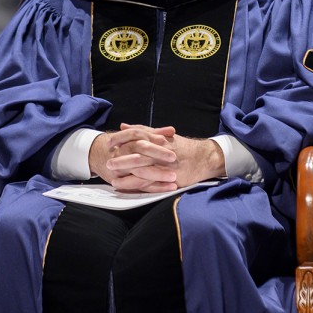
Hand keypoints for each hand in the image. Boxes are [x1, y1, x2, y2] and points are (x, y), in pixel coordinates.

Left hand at [88, 124, 224, 192]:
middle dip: (121, 157)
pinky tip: (125, 187)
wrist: (204, 158)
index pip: (137, 134)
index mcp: (159, 137)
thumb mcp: (164, 136)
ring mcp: (165, 163)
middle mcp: (161, 149)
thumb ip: (144, 130)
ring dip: (125, 172)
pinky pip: (149, 181)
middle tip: (108, 161)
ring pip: (142, 167)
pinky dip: (135, 184)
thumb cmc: (183, 147)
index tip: (110, 142)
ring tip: (112, 177)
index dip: (122, 137)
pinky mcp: (169, 176)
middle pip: (137, 151)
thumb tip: (124, 126)